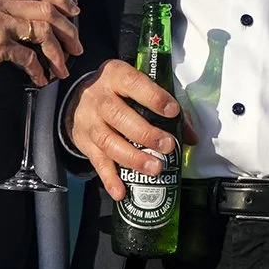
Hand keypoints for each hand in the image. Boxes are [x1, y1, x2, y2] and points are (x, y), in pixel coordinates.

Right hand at [0, 0, 79, 94]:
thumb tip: (32, 22)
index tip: (73, 12)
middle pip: (46, 7)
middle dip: (68, 29)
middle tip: (76, 45)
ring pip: (43, 30)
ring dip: (59, 51)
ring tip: (63, 67)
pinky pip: (29, 55)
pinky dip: (39, 70)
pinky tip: (40, 78)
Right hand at [64, 59, 186, 201]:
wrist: (78, 99)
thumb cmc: (118, 92)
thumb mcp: (138, 88)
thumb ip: (166, 108)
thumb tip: (190, 136)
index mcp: (116, 76)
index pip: (133, 84)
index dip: (153, 97)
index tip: (172, 111)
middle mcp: (99, 98)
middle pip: (119, 116)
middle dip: (146, 133)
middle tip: (167, 146)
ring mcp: (89, 122)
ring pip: (108, 141)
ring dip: (133, 158)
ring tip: (155, 169)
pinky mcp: (84, 143)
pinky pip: (97, 162)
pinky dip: (109, 179)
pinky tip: (121, 192)